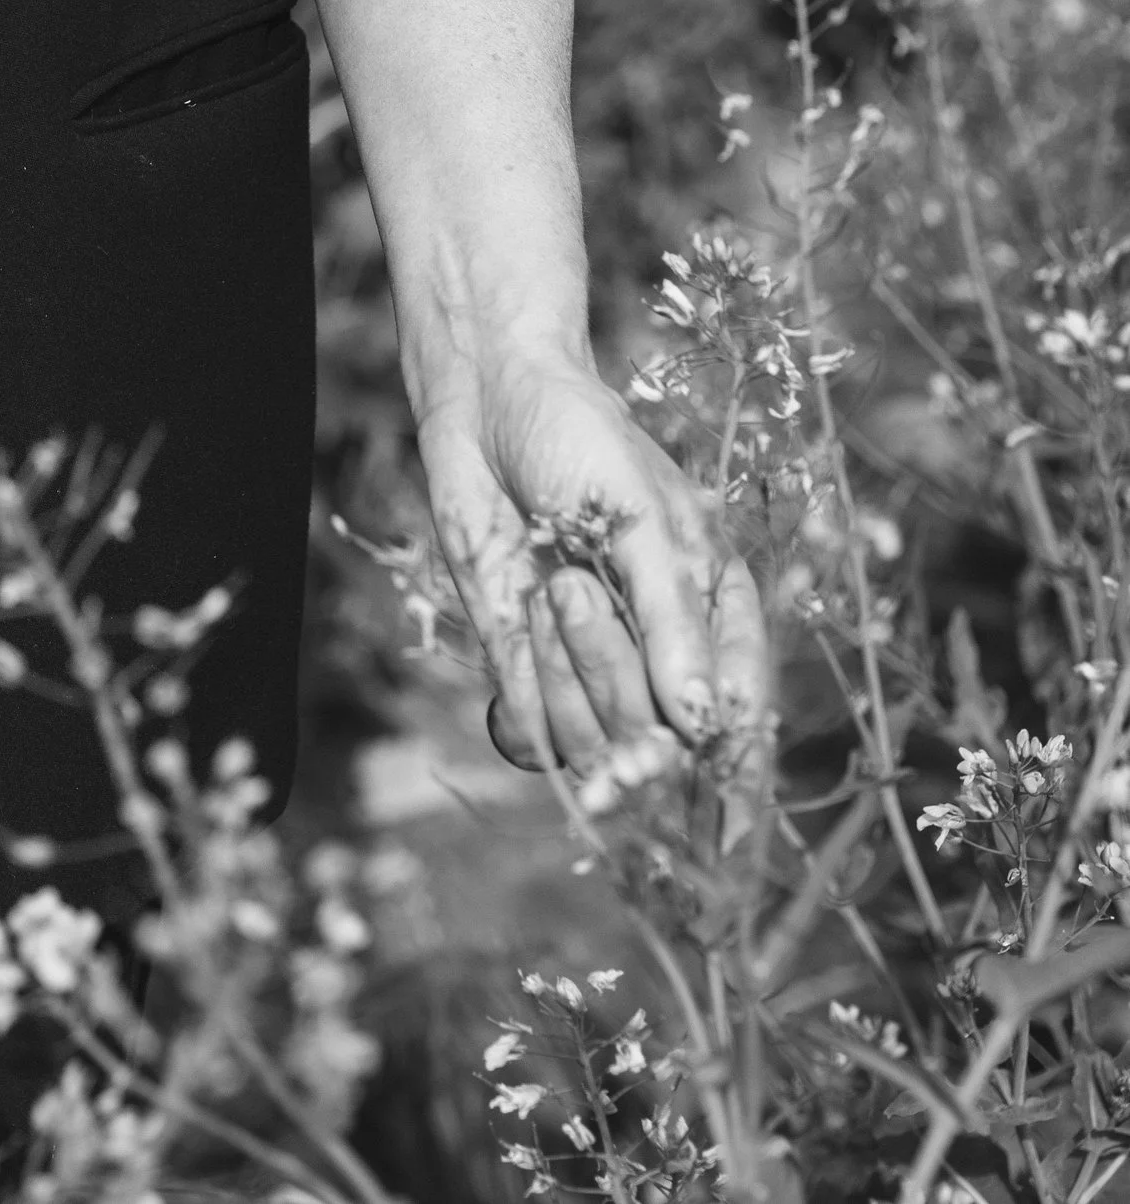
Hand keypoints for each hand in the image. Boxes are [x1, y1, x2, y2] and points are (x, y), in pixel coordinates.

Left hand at [416, 340, 768, 778]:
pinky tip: (520, 608)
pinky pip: (536, 738)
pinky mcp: (532, 679)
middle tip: (575, 589)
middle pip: (659, 745)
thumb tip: (703, 724)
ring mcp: (596, 675)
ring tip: (551, 579)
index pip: (740, 730)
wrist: (491, 408)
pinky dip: (526, 684)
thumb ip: (672, 621)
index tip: (715, 824)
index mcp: (720, 620)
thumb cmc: (585, 445)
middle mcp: (664, 664)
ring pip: (595, 746)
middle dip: (614, 677)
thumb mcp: (643, 520)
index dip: (734, 787)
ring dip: (566, 667)